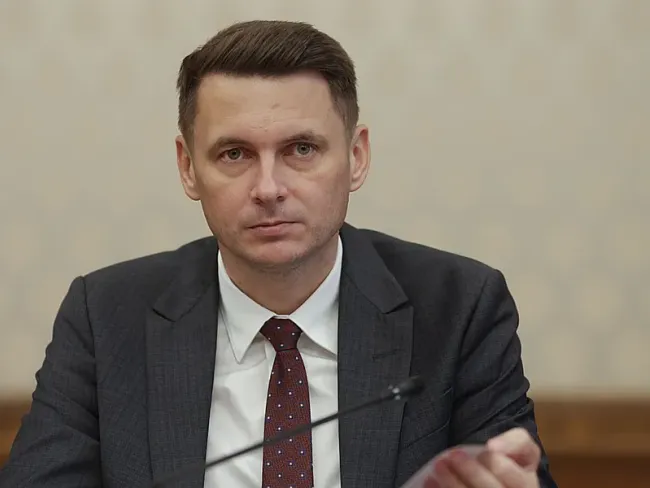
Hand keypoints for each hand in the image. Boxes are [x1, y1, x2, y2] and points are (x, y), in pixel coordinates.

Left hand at [422, 428, 540, 487]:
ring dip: (452, 483)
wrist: (499, 480)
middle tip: (452, 455)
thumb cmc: (512, 463)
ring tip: (438, 466)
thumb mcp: (523, 449)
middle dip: (471, 472)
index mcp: (528, 487)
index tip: (485, 450)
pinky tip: (430, 482)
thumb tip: (492, 446)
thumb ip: (515, 441)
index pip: (515, 478)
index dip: (497, 463)